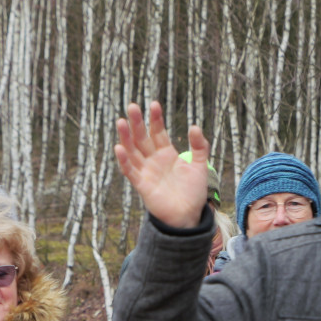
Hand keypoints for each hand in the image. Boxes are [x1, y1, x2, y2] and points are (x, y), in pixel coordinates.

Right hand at [114, 101, 210, 228]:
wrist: (188, 215)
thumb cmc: (193, 192)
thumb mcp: (200, 166)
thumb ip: (199, 146)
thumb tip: (194, 126)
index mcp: (167, 154)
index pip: (158, 132)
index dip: (156, 119)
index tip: (154, 104)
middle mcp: (154, 161)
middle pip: (142, 138)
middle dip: (137, 123)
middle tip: (132, 106)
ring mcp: (146, 172)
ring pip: (133, 151)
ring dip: (126, 137)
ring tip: (121, 122)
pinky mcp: (141, 185)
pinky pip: (130, 171)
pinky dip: (124, 160)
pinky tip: (119, 147)